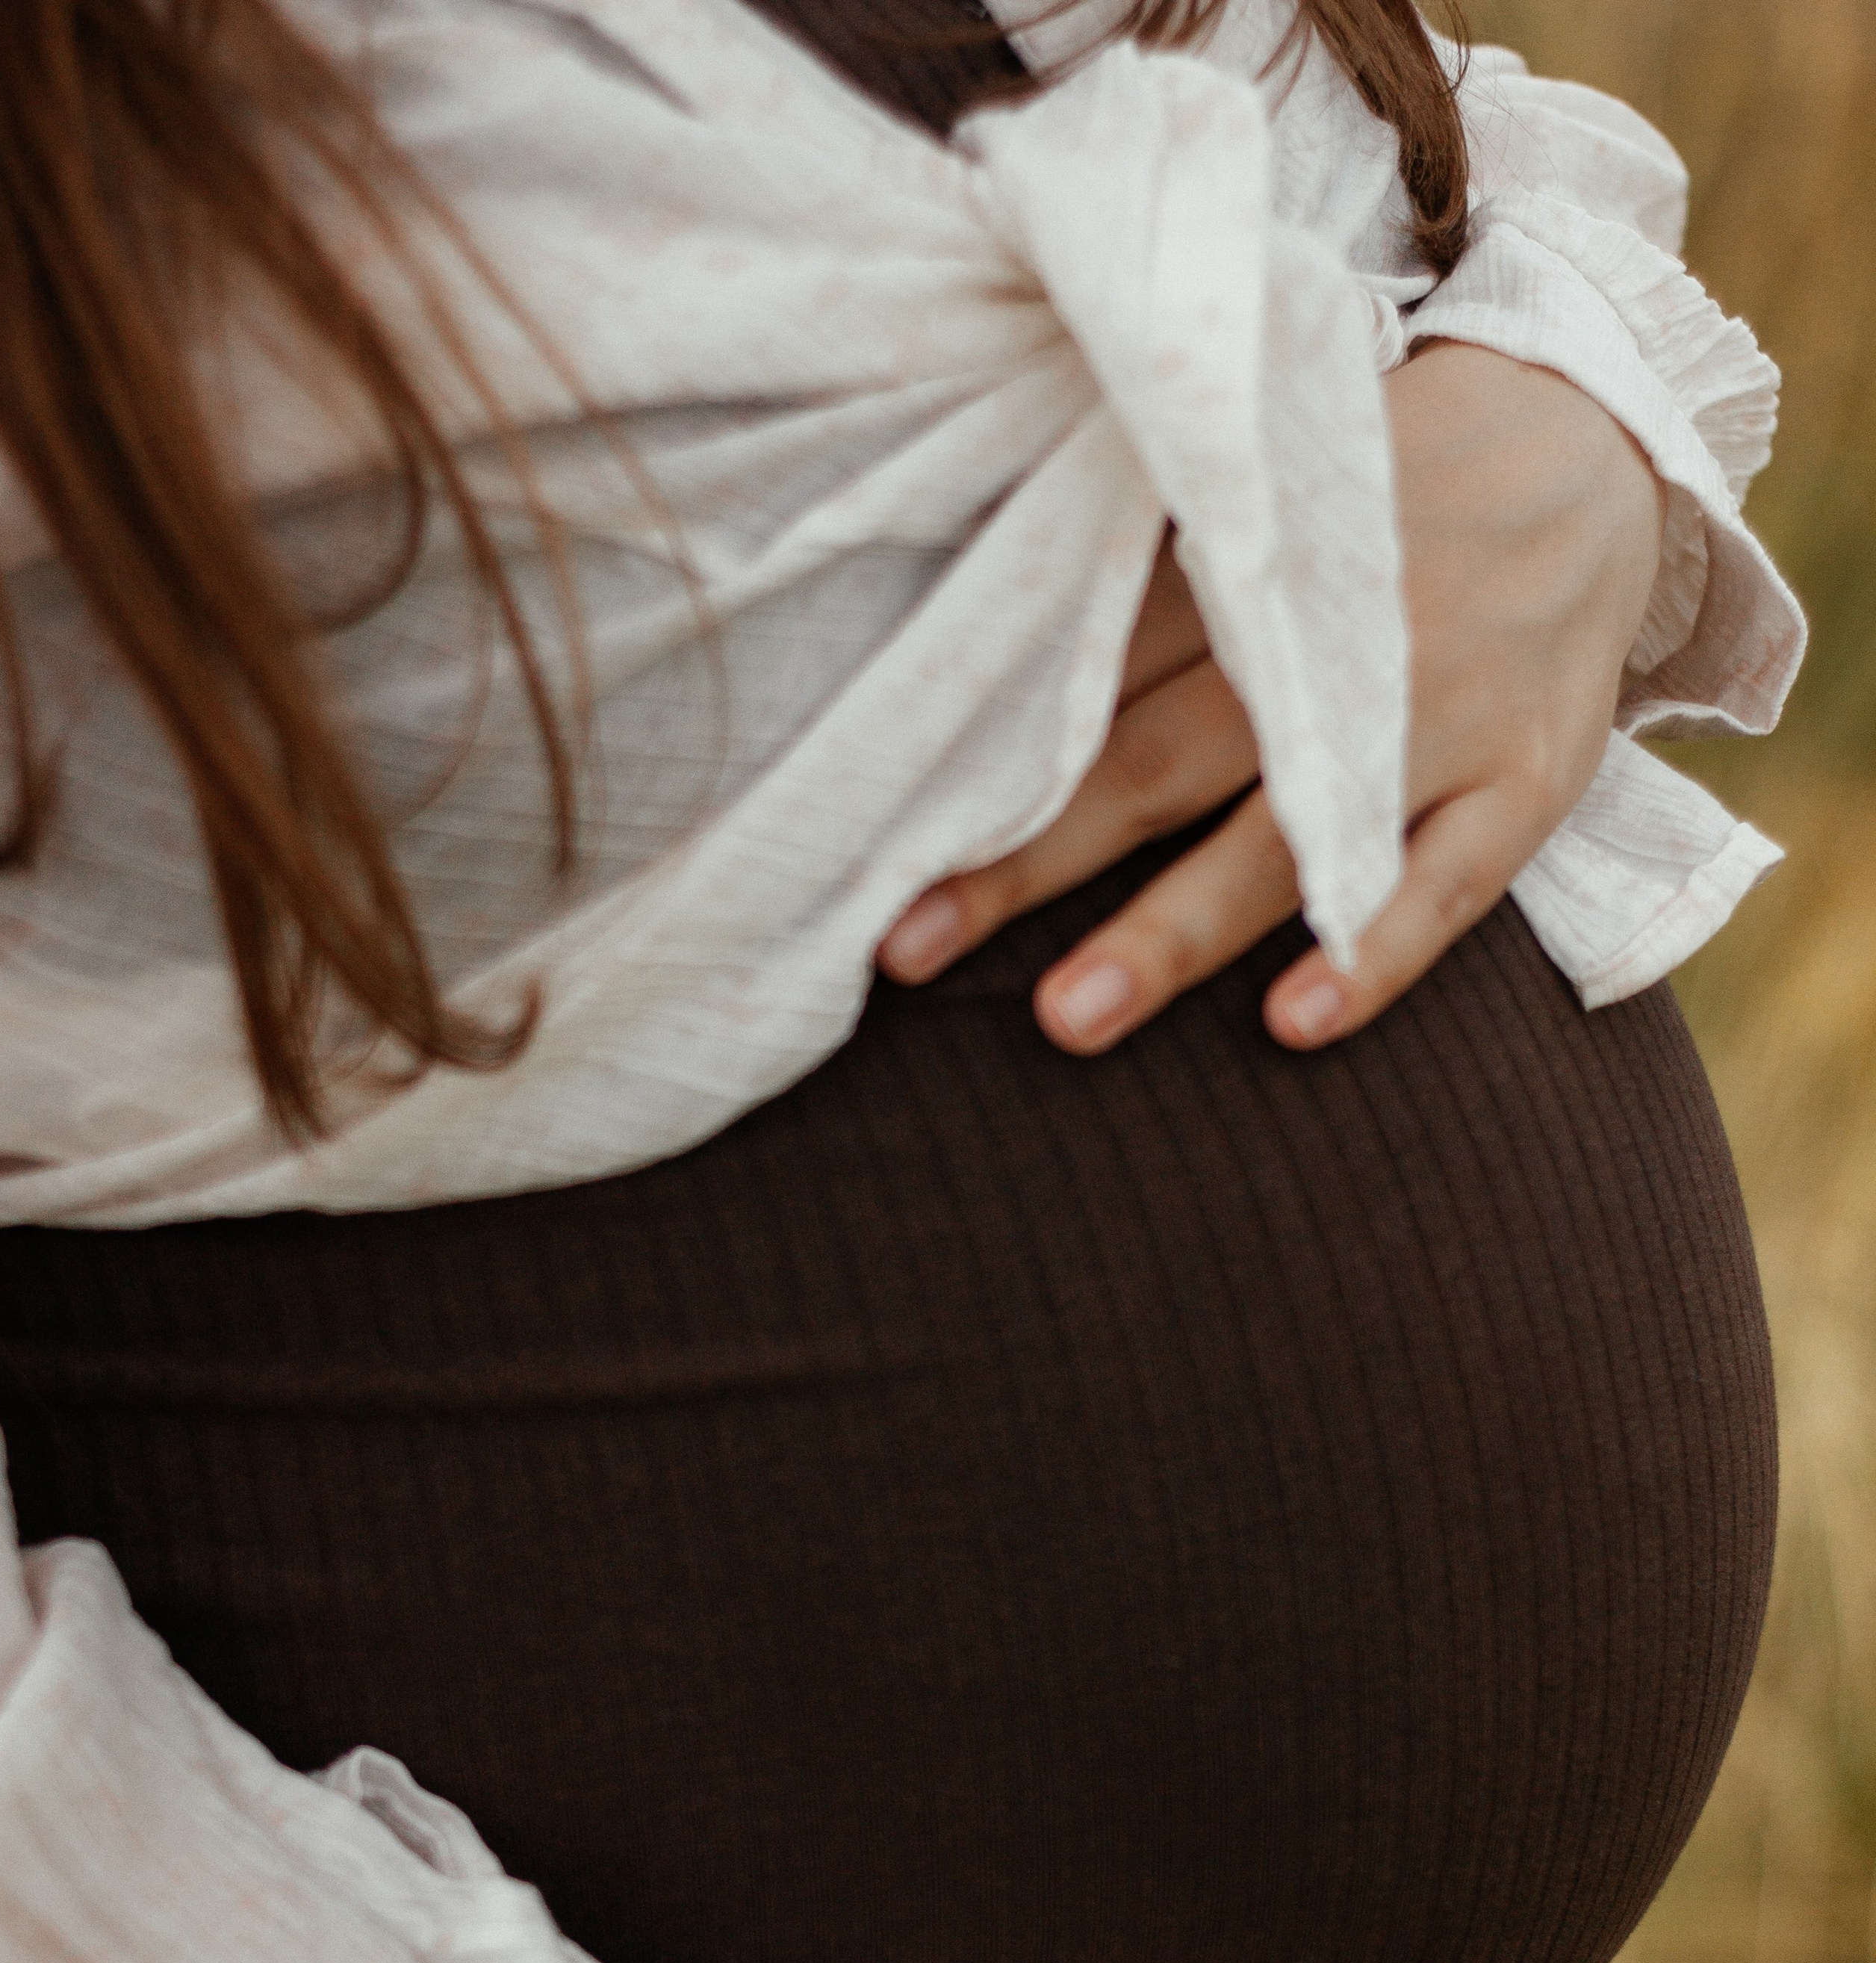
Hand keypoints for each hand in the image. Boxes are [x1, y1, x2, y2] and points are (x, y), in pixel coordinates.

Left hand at [875, 341, 1667, 1051]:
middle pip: (1154, 763)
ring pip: (1286, 839)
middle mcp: (1329, 644)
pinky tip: (1294, 1024)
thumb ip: (1145, 576)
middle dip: (1028, 862)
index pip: (1092, 677)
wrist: (1591, 435)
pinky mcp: (1526, 781)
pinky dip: (1375, 954)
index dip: (982, 762)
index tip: (873, 841)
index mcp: (1243, 570)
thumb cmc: (1380, 489)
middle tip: (908, 947)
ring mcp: (1434, 719)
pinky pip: (1447, 884)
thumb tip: (980, 654)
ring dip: (1173, 930)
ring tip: (1068, 1019)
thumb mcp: (1262, 490)